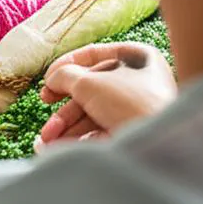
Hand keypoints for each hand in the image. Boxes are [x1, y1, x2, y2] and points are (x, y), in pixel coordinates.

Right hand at [39, 43, 175, 145]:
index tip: (46, 78)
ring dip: (64, 127)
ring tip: (45, 141)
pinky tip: (55, 149)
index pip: (94, 54)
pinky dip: (76, 140)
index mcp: (136, 57)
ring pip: (91, 113)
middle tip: (43, 105)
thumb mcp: (90, 83)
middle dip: (63, 104)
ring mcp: (135, 109)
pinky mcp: (131, 134)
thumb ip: (66, 76)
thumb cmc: (129, 104)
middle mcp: (138, 81)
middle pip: (89, 87)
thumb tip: (53, 78)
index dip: (66, 64)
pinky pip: (98, 132)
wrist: (159, 146)